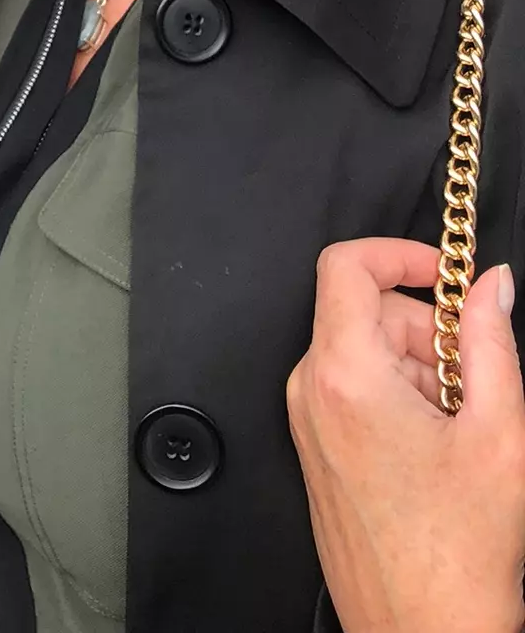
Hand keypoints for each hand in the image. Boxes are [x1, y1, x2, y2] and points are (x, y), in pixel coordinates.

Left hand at [287, 238, 524, 632]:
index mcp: (344, 375)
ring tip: (460, 427)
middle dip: (427, 330)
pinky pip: (351, 387)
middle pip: (363, 310)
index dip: (398, 251)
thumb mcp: (499, 434)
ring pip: (362, 350)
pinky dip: (397, 395)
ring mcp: (307, 421)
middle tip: (475, 381)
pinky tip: (437, 446)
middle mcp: (311, 391)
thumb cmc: (460, 554)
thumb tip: (490, 284)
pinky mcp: (314, 447)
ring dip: (418, 368)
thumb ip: (492, 341)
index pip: (346, 264)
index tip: (444, 272)